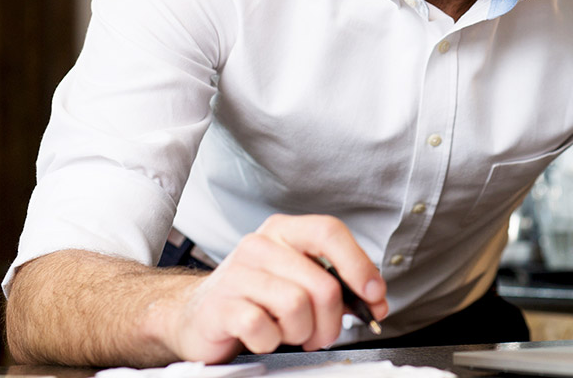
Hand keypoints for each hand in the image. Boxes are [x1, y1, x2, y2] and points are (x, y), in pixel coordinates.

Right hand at [166, 214, 388, 360]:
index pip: (329, 232)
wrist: (197, 316)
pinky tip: (264, 336)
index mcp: (284, 231)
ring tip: (288, 333)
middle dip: (331, 321)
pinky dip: (271, 341)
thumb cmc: (255, 298)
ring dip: (301, 333)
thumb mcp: (297, 281)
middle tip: (321, 333)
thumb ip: (337, 286)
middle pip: (322, 284)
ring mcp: (237, 273)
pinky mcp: (221, 305)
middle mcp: (260, 245)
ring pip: (297, 307)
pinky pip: (264, 328)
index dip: (358, 264)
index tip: (374, 294)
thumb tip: (375, 300)